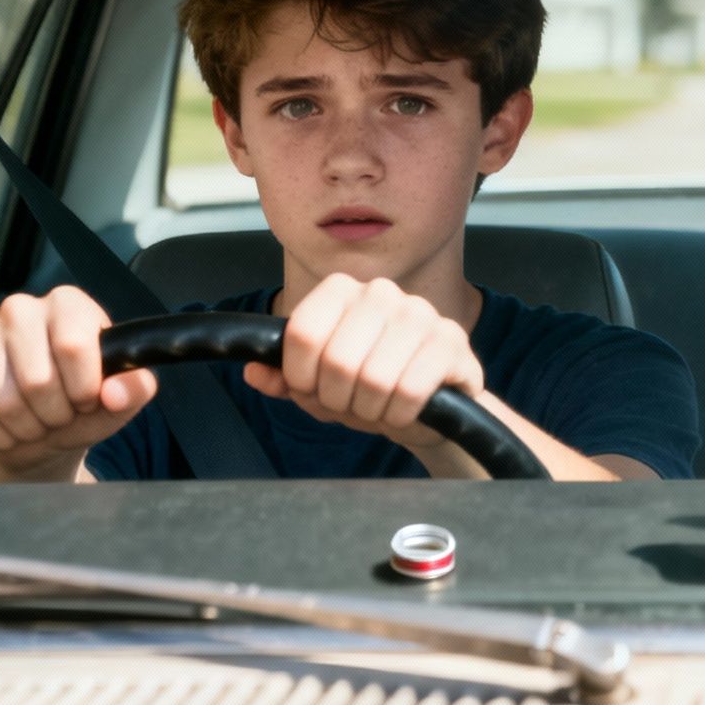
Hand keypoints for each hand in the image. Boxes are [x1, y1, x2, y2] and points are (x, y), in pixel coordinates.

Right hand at [0, 286, 158, 480]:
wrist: (42, 431)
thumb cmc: (85, 406)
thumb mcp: (122, 399)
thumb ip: (136, 389)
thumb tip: (113, 393)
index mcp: (69, 305)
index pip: (73, 346)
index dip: (83, 388)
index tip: (88, 400)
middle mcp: (21, 308)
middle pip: (37, 378)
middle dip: (53, 414)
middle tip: (59, 416)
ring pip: (3, 398)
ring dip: (24, 426)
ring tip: (35, 422)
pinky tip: (4, 426)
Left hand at [243, 274, 481, 454]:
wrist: (428, 407)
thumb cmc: (369, 388)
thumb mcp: (319, 387)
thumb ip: (284, 379)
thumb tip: (253, 372)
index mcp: (342, 290)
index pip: (302, 333)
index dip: (300, 375)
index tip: (312, 387)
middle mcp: (381, 292)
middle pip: (336, 360)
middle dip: (338, 398)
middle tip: (350, 402)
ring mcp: (421, 313)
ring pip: (375, 378)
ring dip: (370, 409)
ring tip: (378, 406)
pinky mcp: (451, 342)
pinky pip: (410, 390)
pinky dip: (399, 414)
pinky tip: (405, 410)